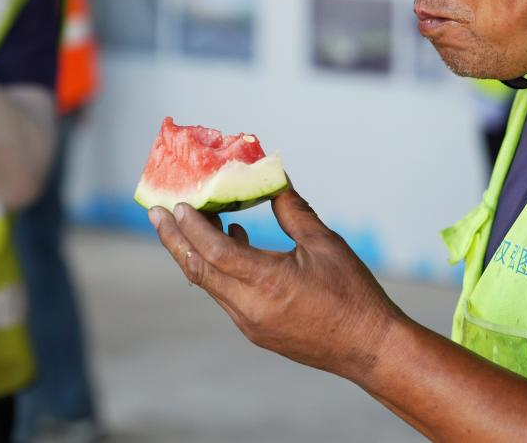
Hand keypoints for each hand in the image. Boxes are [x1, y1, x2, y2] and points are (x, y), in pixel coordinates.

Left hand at [148, 186, 403, 381]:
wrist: (370, 349)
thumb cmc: (353, 295)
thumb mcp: (325, 244)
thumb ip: (292, 211)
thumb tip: (271, 178)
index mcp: (268, 283)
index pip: (214, 251)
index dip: (192, 226)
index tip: (177, 204)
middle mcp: (250, 308)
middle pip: (198, 269)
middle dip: (174, 239)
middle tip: (156, 212)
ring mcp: (250, 324)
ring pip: (209, 284)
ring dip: (194, 253)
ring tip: (186, 223)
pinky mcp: (256, 331)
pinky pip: (225, 296)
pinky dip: (217, 269)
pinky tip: (230, 245)